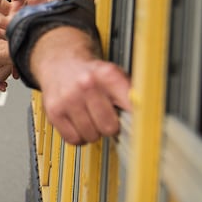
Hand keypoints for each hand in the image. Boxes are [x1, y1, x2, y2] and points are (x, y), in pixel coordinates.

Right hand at [32, 27, 131, 144]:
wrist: (62, 62)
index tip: (139, 127)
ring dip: (93, 131)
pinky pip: (74, 139)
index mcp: (108, 74)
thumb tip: (146, 117)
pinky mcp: (54, 111)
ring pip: (91, 135)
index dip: (136, 120)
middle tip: (107, 117)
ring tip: (91, 117)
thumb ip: (131, 95)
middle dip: (110, 126)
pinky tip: (79, 122)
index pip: (130, 106)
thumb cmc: (92, 73)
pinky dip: (78, 136)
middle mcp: (87, 84)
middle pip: (109, 127)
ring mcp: (69, 98)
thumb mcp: (115, 75)